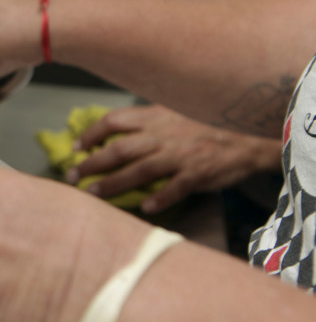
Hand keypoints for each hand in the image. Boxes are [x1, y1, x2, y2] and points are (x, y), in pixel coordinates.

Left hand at [68, 104, 283, 213]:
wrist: (248, 133)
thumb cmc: (206, 124)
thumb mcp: (173, 113)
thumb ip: (146, 123)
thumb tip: (114, 134)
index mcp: (155, 117)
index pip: (113, 121)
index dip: (90, 134)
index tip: (75, 148)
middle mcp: (163, 135)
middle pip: (119, 149)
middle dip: (91, 164)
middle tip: (72, 176)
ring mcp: (180, 155)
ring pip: (139, 170)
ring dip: (113, 183)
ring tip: (93, 194)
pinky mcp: (198, 173)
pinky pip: (175, 187)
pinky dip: (160, 198)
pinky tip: (145, 208)